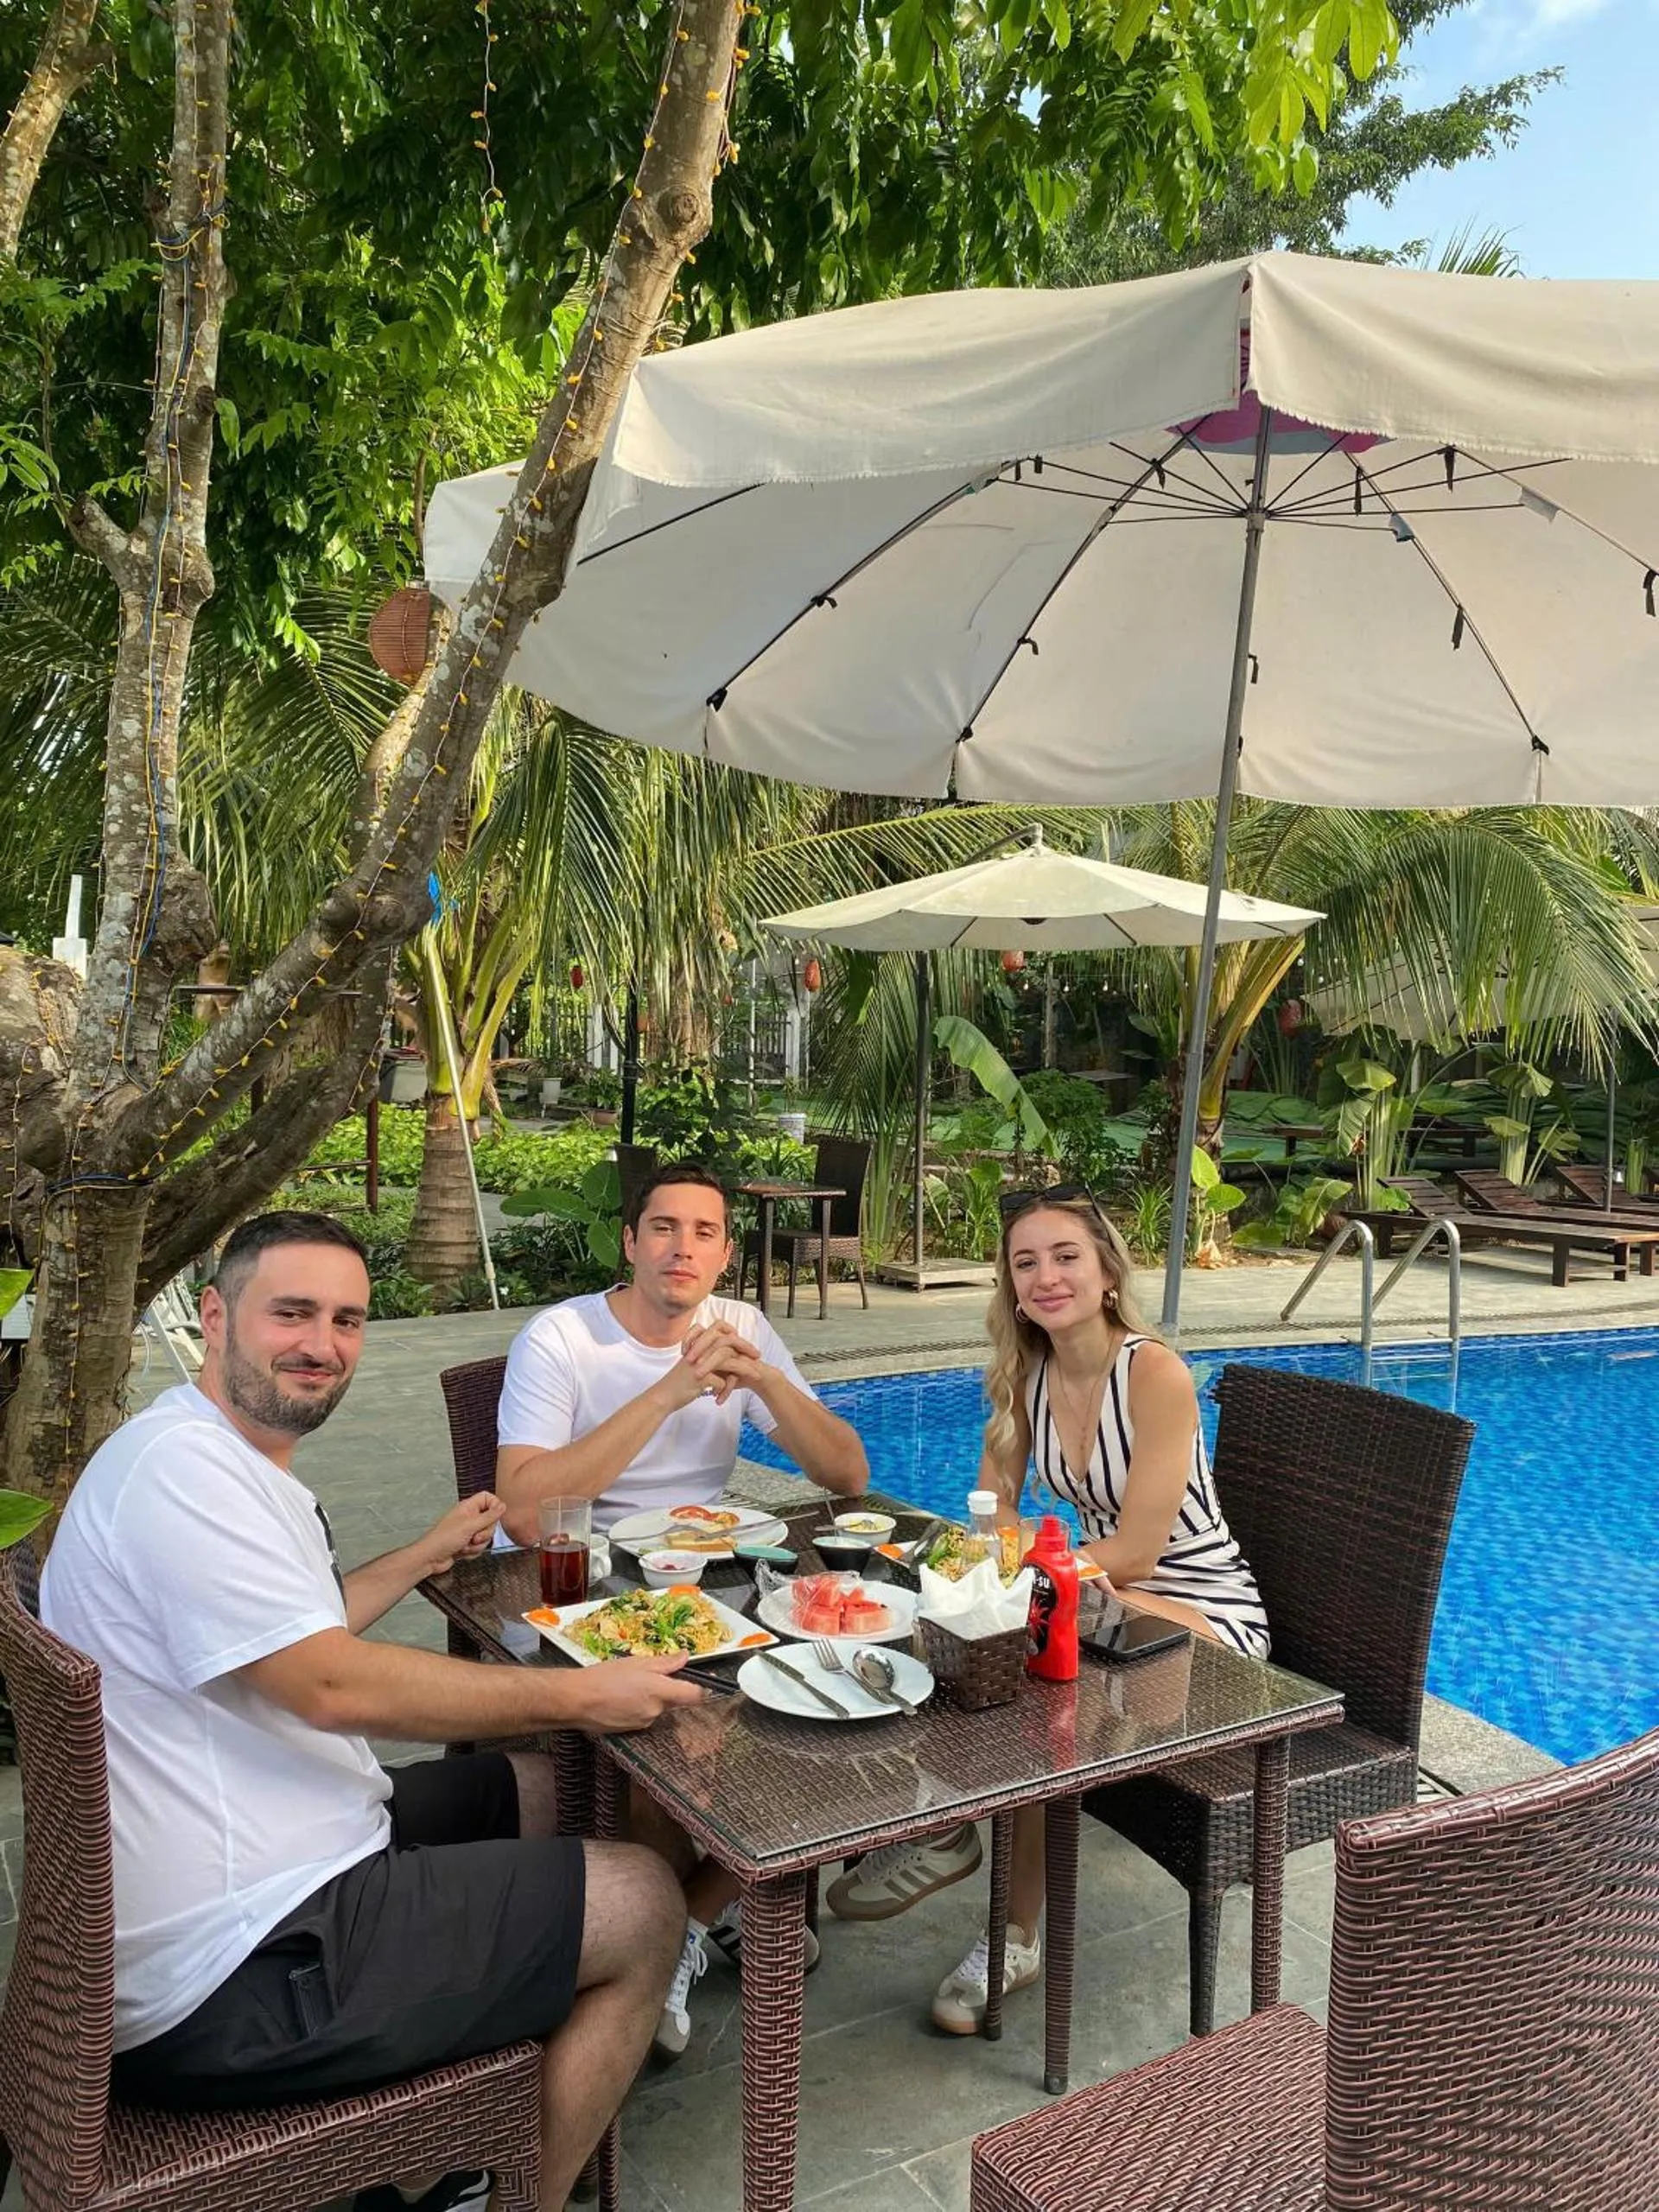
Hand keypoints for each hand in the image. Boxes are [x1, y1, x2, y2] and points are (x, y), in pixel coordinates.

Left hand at [417, 1492, 503, 1574]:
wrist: (430, 1558)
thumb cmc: (444, 1539)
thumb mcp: (470, 1526)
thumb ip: (489, 1516)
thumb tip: (503, 1506)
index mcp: (468, 1507)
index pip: (488, 1498)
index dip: (495, 1506)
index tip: (495, 1517)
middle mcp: (469, 1517)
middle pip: (491, 1520)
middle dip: (485, 1532)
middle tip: (474, 1536)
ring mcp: (468, 1531)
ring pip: (486, 1536)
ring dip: (477, 1544)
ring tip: (464, 1545)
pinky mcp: (467, 1544)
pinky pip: (480, 1547)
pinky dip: (473, 1552)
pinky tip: (461, 1551)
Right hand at [566, 1655, 704, 1732]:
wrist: (577, 1700)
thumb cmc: (604, 1677)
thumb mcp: (636, 1662)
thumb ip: (665, 1662)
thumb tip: (684, 1657)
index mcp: (660, 1691)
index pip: (694, 1695)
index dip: (702, 1688)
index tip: (705, 1680)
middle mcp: (656, 1710)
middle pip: (674, 1701)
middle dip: (668, 1689)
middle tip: (649, 1675)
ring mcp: (645, 1722)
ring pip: (658, 1708)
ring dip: (651, 1698)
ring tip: (628, 1686)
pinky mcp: (632, 1731)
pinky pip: (643, 1716)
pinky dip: (638, 1707)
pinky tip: (621, 1698)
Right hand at [655, 1323, 760, 1411]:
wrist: (662, 1397)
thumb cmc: (680, 1384)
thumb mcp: (696, 1366)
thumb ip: (711, 1359)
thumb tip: (732, 1358)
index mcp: (697, 1344)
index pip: (718, 1328)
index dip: (733, 1333)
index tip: (744, 1343)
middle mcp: (697, 1350)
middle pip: (726, 1340)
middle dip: (745, 1347)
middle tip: (757, 1355)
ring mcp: (697, 1363)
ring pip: (727, 1360)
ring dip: (744, 1368)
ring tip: (757, 1375)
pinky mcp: (698, 1378)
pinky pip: (721, 1381)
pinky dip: (727, 1388)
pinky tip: (725, 1396)